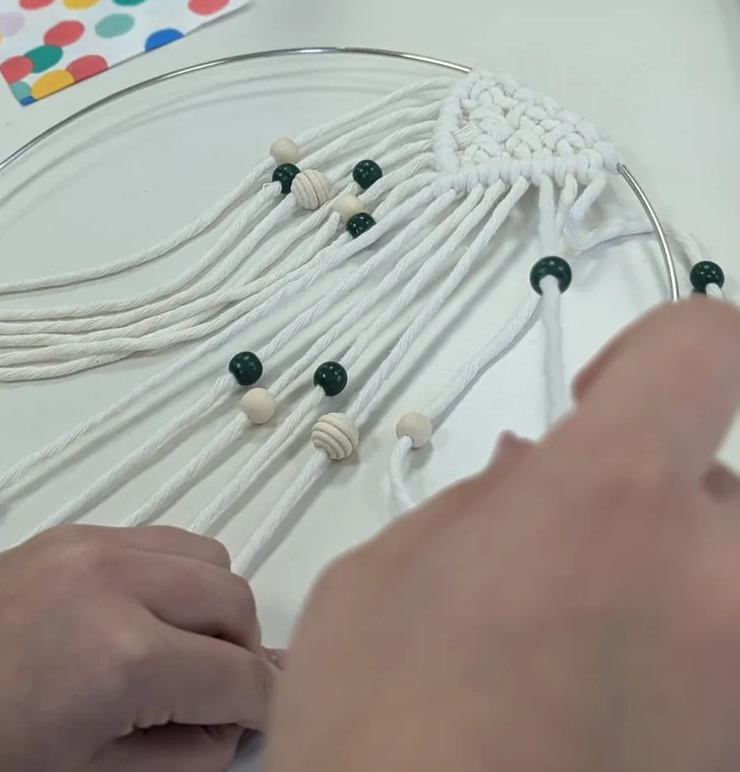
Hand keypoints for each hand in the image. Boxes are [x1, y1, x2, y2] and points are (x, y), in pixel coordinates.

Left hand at [0, 525, 278, 771]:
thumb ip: (183, 755)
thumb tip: (231, 727)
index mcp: (126, 658)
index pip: (240, 676)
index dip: (264, 707)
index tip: (258, 722)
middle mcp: (122, 584)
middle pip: (237, 602)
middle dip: (244, 653)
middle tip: (217, 693)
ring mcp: (98, 546)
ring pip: (209, 557)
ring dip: (215, 606)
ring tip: (183, 647)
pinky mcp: (78, 531)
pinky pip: (162, 538)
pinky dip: (178, 574)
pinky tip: (147, 612)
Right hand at [266, 298, 739, 771]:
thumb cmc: (377, 746)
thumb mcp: (388, 577)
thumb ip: (480, 502)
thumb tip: (533, 471)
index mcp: (604, 507)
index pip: (704, 348)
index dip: (655, 351)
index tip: (604, 398)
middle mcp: (717, 590)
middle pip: (724, 478)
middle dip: (646, 495)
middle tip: (562, 549)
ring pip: (731, 569)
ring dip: (665, 574)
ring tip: (575, 633)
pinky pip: (726, 654)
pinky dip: (679, 644)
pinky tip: (597, 685)